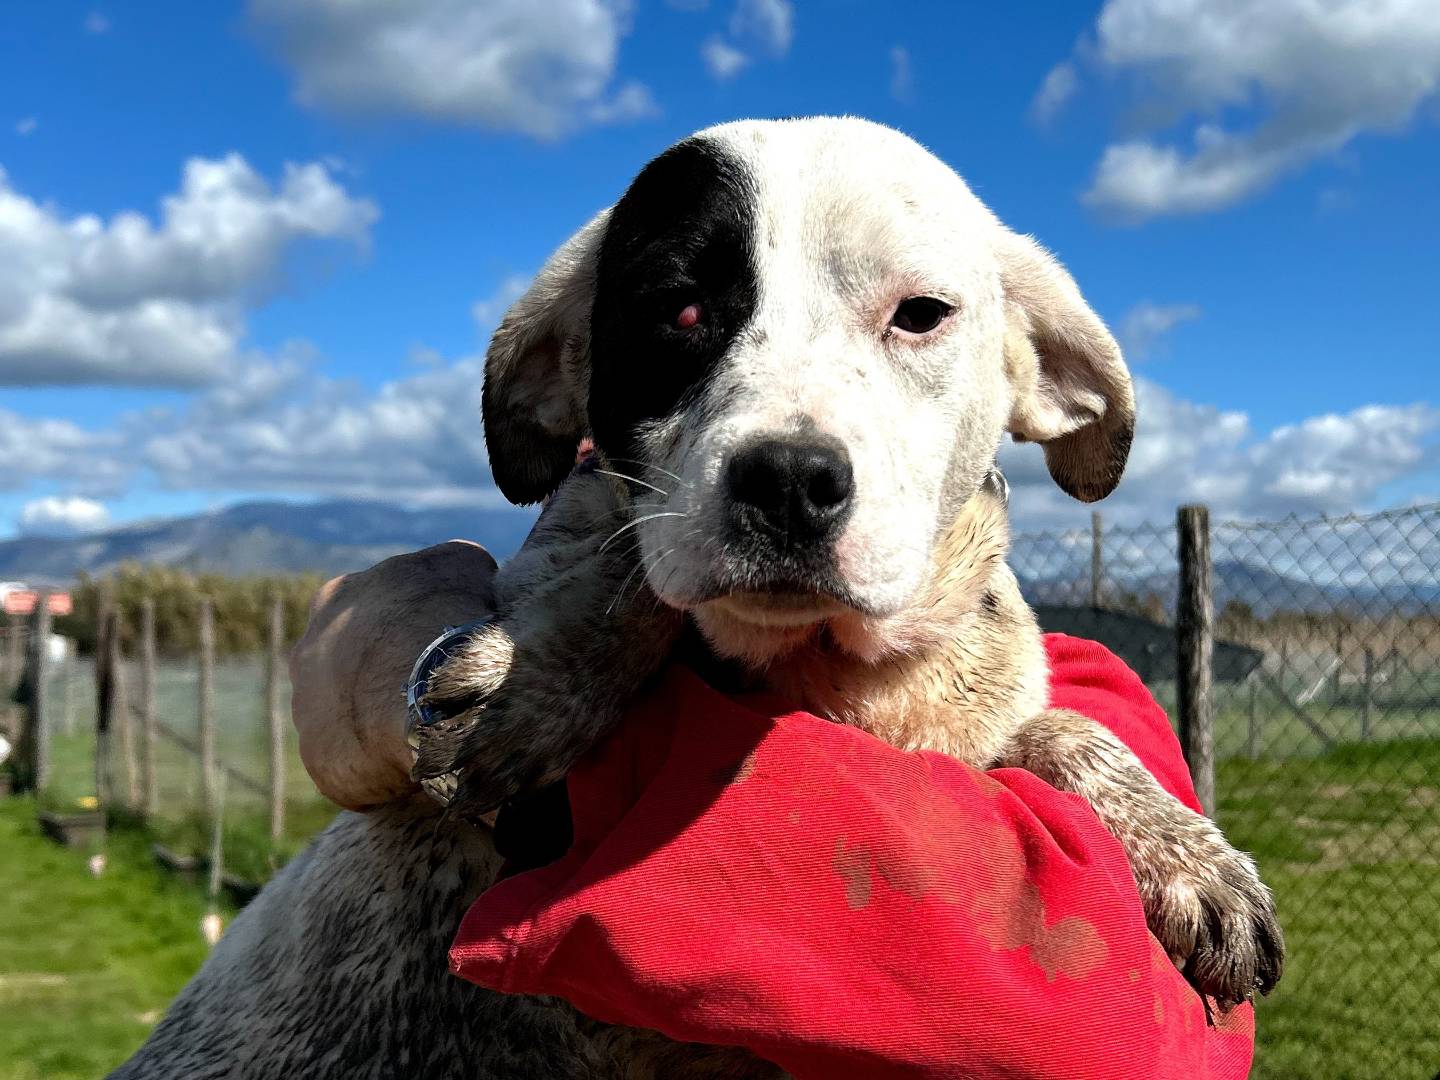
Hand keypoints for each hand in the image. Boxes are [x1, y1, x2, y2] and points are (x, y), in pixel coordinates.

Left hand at [290, 540, 498, 810]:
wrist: (431, 695)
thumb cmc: (449, 619)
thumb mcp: (462, 566)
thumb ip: (452, 568)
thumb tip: (469, 579)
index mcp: (337, 599)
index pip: (374, 612)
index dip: (410, 627)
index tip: (442, 641)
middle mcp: (309, 651)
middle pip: (352, 665)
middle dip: (387, 674)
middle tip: (435, 688)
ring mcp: (307, 709)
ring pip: (349, 716)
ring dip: (380, 720)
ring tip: (431, 729)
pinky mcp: (321, 760)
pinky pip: (356, 764)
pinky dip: (385, 764)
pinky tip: (422, 759)